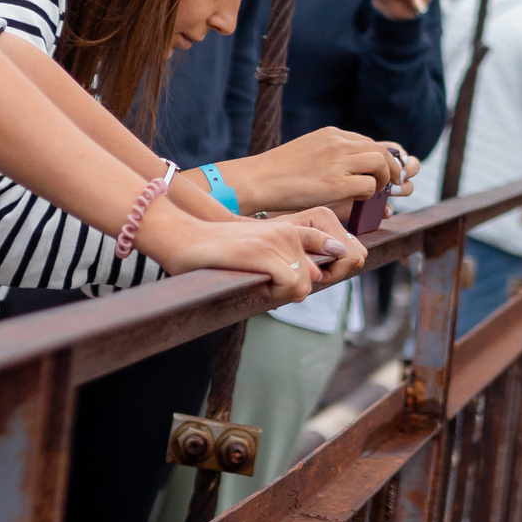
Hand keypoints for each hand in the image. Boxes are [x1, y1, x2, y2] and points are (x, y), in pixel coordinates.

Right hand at [134, 200, 365, 303]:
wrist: (184, 239)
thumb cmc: (220, 252)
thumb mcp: (261, 252)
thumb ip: (291, 261)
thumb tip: (320, 276)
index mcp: (291, 229)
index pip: (335, 246)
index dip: (337, 265)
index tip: (321, 276)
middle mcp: (289, 231)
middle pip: (315, 278)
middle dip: (292, 288)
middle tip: (265, 283)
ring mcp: (277, 239)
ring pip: (302, 284)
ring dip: (279, 291)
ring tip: (254, 279)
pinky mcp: (262, 251)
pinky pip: (289, 283)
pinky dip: (271, 292)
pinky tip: (251, 281)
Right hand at [216, 125, 412, 213]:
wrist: (259, 179)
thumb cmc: (278, 171)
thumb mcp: (308, 150)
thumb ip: (329, 153)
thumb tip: (349, 167)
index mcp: (331, 134)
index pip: (369, 142)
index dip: (382, 158)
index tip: (384, 172)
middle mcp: (338, 143)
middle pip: (381, 150)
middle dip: (392, 168)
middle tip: (393, 183)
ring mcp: (338, 161)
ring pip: (380, 163)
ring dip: (385, 179)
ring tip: (378, 193)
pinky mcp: (336, 183)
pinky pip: (369, 186)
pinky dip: (370, 194)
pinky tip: (360, 200)